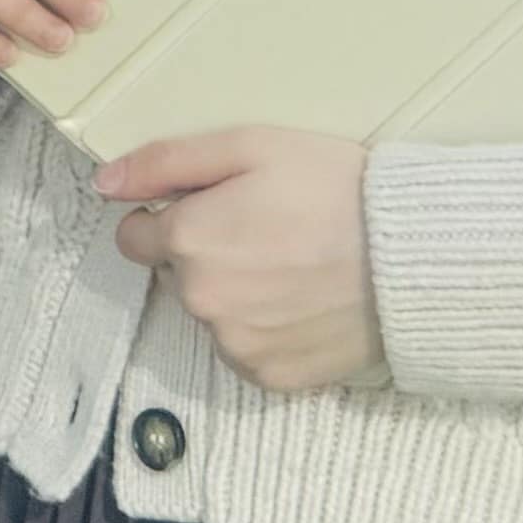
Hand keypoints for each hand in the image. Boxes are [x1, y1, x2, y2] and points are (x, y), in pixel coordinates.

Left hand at [95, 129, 381, 396]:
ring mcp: (236, 345)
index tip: (216, 208)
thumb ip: (167, 161)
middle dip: (207, 254)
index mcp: (188, 241)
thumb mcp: (251, 146)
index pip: (135, 236)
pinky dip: (268, 331)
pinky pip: (248, 351)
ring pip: (213, 315)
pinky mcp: (271, 376)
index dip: (172, 217)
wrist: (416, 257)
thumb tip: (106, 182)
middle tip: (270, 232)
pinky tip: (306, 302)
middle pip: (177, 275)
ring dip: (237, 295)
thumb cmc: (338, 189)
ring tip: (296, 267)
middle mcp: (201, 301)